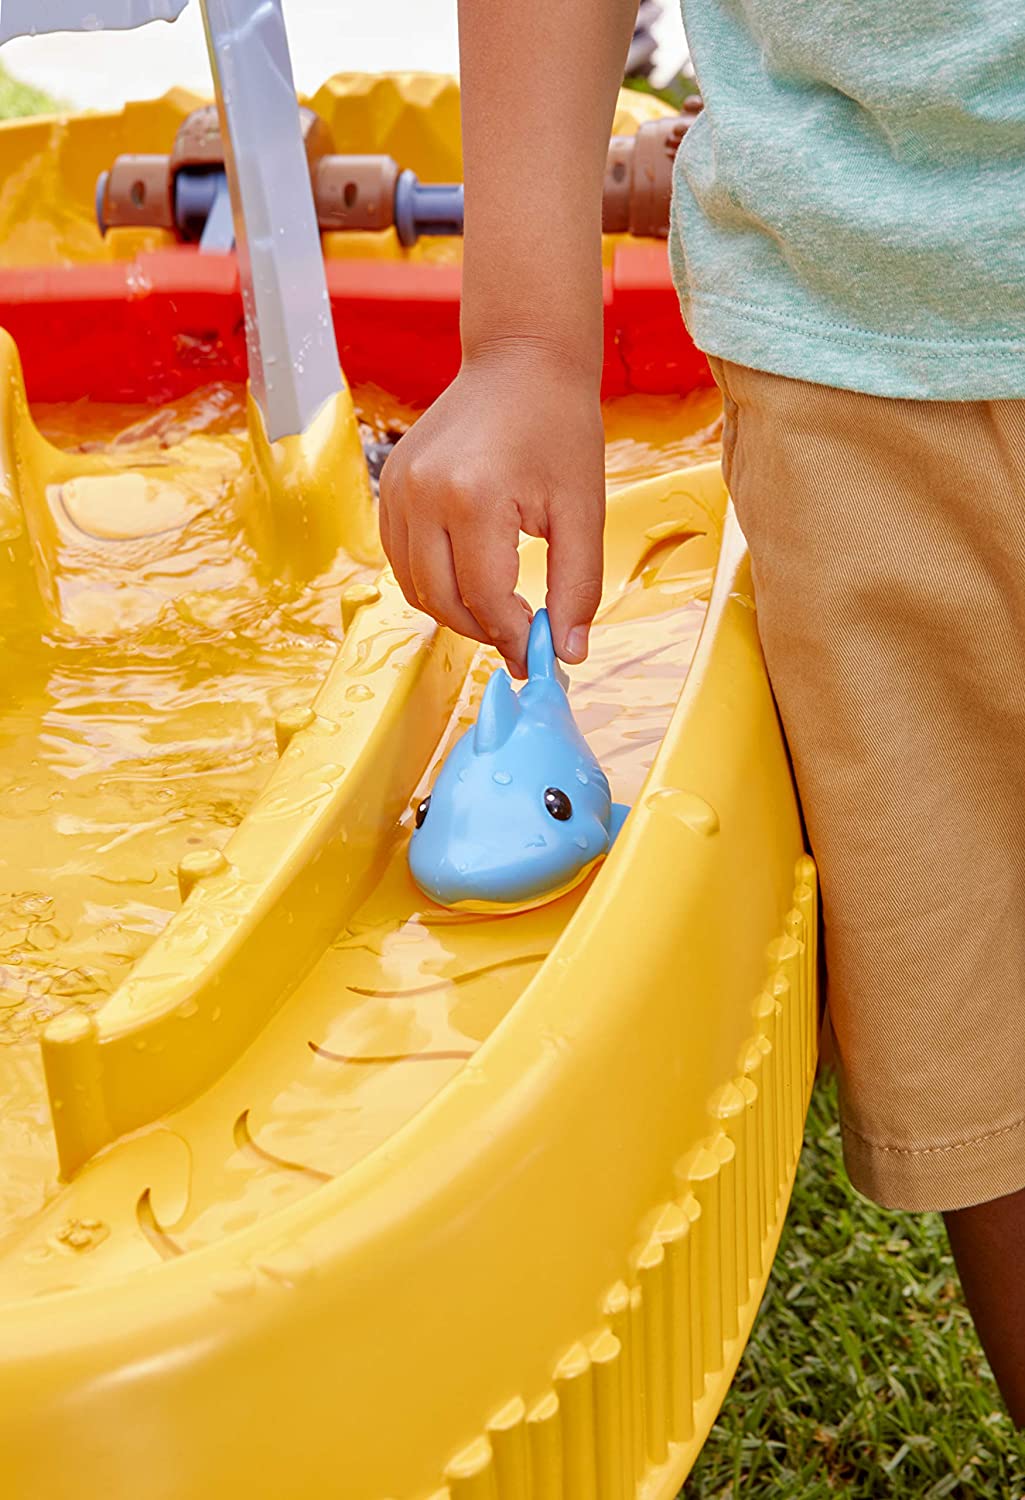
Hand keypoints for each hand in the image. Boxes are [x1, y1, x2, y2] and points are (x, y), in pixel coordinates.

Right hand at [378, 342, 604, 677]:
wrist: (521, 359)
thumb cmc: (558, 425)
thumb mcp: (584, 510)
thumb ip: (578, 587)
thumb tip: (570, 653)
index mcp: (472, 497)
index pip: (484, 600)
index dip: (515, 638)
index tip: (541, 655)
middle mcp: (423, 494)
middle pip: (442, 601)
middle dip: (485, 633)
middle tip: (523, 641)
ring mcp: (398, 488)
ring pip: (414, 587)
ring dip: (455, 613)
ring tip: (499, 613)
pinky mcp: (390, 484)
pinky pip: (401, 558)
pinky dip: (432, 582)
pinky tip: (470, 581)